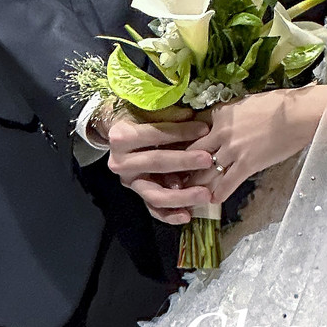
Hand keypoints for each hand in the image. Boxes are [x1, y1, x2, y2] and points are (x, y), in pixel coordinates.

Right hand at [105, 109, 216, 225]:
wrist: (117, 135)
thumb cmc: (137, 118)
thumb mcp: (148, 110)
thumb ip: (168, 115)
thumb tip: (191, 116)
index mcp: (121, 138)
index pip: (155, 134)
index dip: (180, 132)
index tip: (205, 129)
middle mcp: (121, 163)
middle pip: (156, 163)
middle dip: (185, 161)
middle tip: (208, 159)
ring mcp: (129, 182)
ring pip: (155, 194)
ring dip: (182, 196)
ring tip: (205, 194)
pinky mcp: (137, 194)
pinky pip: (153, 209)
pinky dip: (169, 214)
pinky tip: (187, 216)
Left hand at [190, 87, 326, 206]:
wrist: (298, 114)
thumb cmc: (277, 104)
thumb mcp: (245, 102)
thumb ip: (229, 114)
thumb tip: (222, 121)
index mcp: (220, 114)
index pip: (194, 129)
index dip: (185, 142)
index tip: (177, 151)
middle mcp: (221, 132)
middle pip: (194, 152)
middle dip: (183, 166)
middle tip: (175, 176)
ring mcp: (232, 150)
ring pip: (206, 170)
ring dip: (197, 183)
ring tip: (188, 193)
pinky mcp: (247, 165)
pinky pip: (227, 183)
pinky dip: (218, 193)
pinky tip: (212, 200)